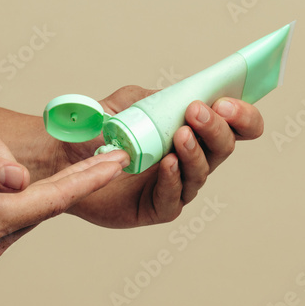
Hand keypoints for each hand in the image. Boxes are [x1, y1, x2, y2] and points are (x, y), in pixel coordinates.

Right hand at [0, 116, 127, 263]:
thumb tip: (21, 175)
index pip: (57, 198)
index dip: (91, 177)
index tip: (122, 160)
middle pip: (40, 199)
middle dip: (52, 164)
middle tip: (75, 138)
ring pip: (21, 203)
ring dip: (12, 171)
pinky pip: (3, 212)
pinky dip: (0, 185)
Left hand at [54, 86, 263, 227]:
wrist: (61, 154)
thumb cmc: (98, 128)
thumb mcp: (130, 101)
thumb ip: (160, 98)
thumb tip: (187, 96)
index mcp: (193, 130)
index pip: (236, 125)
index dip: (243, 115)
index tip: (226, 102)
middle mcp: (191, 158)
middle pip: (225, 147)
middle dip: (217, 128)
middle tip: (198, 112)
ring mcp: (176, 184)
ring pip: (202, 172)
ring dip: (195, 152)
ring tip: (181, 135)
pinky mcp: (156, 208)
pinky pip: (174, 198)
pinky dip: (173, 179)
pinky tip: (167, 163)